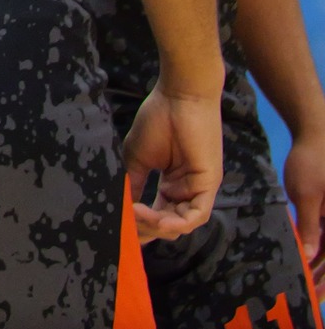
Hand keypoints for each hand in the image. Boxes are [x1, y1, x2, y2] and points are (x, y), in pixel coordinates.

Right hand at [122, 86, 223, 239]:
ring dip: (157, 226)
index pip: (157, 215)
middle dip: (146, 229)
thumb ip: (132, 183)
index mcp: (172, 186)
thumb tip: (120, 208)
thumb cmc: (158, 120)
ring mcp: (199, 190)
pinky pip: (196, 215)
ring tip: (136, 216)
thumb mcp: (137, 157)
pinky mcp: (209, 185)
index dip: (140, 226)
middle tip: (125, 226)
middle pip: (168, 224)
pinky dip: (177, 223)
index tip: (120, 231)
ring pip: (181, 224)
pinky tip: (157, 219)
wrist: (179, 97)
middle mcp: (186, 191)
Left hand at [284, 128, 324, 285]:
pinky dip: (318, 247)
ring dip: (321, 264)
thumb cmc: (312, 162)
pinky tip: (307, 258)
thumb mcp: (306, 196)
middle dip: (323, 275)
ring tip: (306, 281)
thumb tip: (309, 256)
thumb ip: (309, 228)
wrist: (317, 133)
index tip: (316, 296)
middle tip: (308, 293)